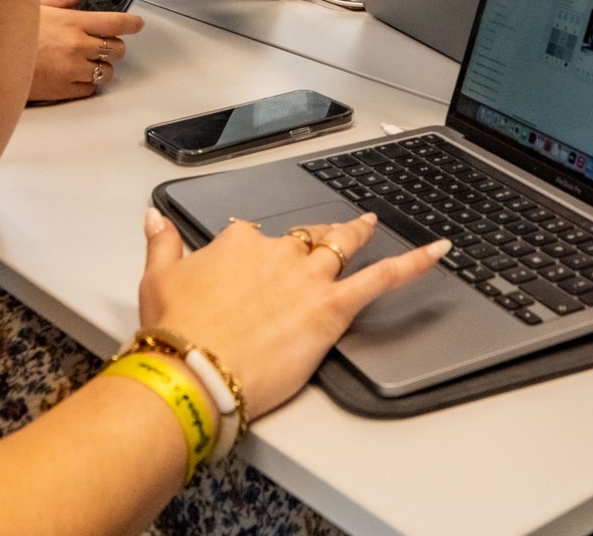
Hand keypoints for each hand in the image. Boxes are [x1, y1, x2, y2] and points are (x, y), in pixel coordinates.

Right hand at [31, 0, 145, 100]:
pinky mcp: (64, 90)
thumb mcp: (37, 5)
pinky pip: (90, 90)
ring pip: (107, 72)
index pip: (116, 22)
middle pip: (117, 49)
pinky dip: (86, 84)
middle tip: (101, 45)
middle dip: (113, 47)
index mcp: (73, 22)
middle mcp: (77, 46)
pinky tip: (73, 76)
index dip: (131, 23)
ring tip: (85, 62)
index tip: (137, 24)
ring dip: (101, 67)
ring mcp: (72, 70)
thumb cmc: (10, 32)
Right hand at [137, 208, 446, 414]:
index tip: (254, 268)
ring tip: (373, 226)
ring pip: (344, 246)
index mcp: (237, 243)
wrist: (191, 372)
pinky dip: (415, 262)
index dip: (261, 253)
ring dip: (360, 234)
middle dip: (318, 238)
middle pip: (305, 238)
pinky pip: (383, 278)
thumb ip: (162, 244)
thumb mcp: (157, 281)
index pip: (257, 237)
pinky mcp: (332, 307)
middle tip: (329, 236)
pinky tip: (438, 251)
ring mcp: (308, 277)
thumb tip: (154, 218)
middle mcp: (277, 252)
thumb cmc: (174, 334)